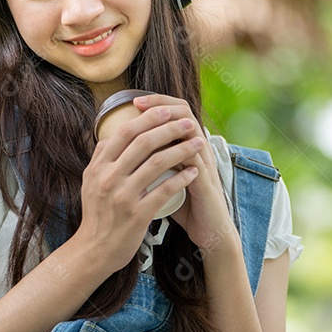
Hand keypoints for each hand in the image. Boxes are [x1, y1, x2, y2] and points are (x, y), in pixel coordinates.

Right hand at [74, 103, 204, 274]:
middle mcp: (108, 178)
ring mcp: (122, 196)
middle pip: (143, 143)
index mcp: (98, 167)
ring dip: (181, 150)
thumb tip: (115, 132)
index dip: (148, 118)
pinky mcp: (137, 215)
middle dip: (170, 128)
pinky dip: (182, 179)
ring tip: (198, 144)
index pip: (124, 132)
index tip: (167, 110)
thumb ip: (102, 157)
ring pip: (156, 163)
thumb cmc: (98, 214)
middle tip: (189, 123)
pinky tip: (194, 172)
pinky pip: (164, 191)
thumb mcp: (91, 182)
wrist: (94, 250)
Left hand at [132, 94, 239, 254]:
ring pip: (190, 130)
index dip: (157, 103)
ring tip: (148, 119)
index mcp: (187, 146)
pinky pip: (192, 159)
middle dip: (160, 105)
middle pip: (184, 112)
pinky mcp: (206, 181)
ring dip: (168, 122)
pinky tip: (156, 150)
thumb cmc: (185, 205)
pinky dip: (175, 152)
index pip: (176, 112)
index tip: (134, 102)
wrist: (208, 229)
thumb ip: (151, 164)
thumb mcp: (165, 178)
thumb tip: (123, 154)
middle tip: (138, 104)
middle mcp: (198, 149)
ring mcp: (204, 162)